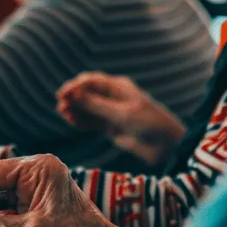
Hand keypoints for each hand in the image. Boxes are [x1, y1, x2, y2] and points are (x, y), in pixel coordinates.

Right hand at [57, 72, 185, 164]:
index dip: (75, 86)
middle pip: (86, 92)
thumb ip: (97, 105)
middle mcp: (112, 97)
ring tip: (64, 114)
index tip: (63, 94)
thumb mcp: (122, 113)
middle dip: (72, 97)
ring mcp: (110, 112)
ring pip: (86, 108)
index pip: (91, 81)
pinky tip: (71, 121)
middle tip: (61, 105)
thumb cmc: (148, 123)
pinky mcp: (109, 127)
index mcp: (118, 86)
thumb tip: (74, 94)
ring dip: (74, 109)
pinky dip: (80, 121)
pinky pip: (90, 121)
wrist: (165, 145)